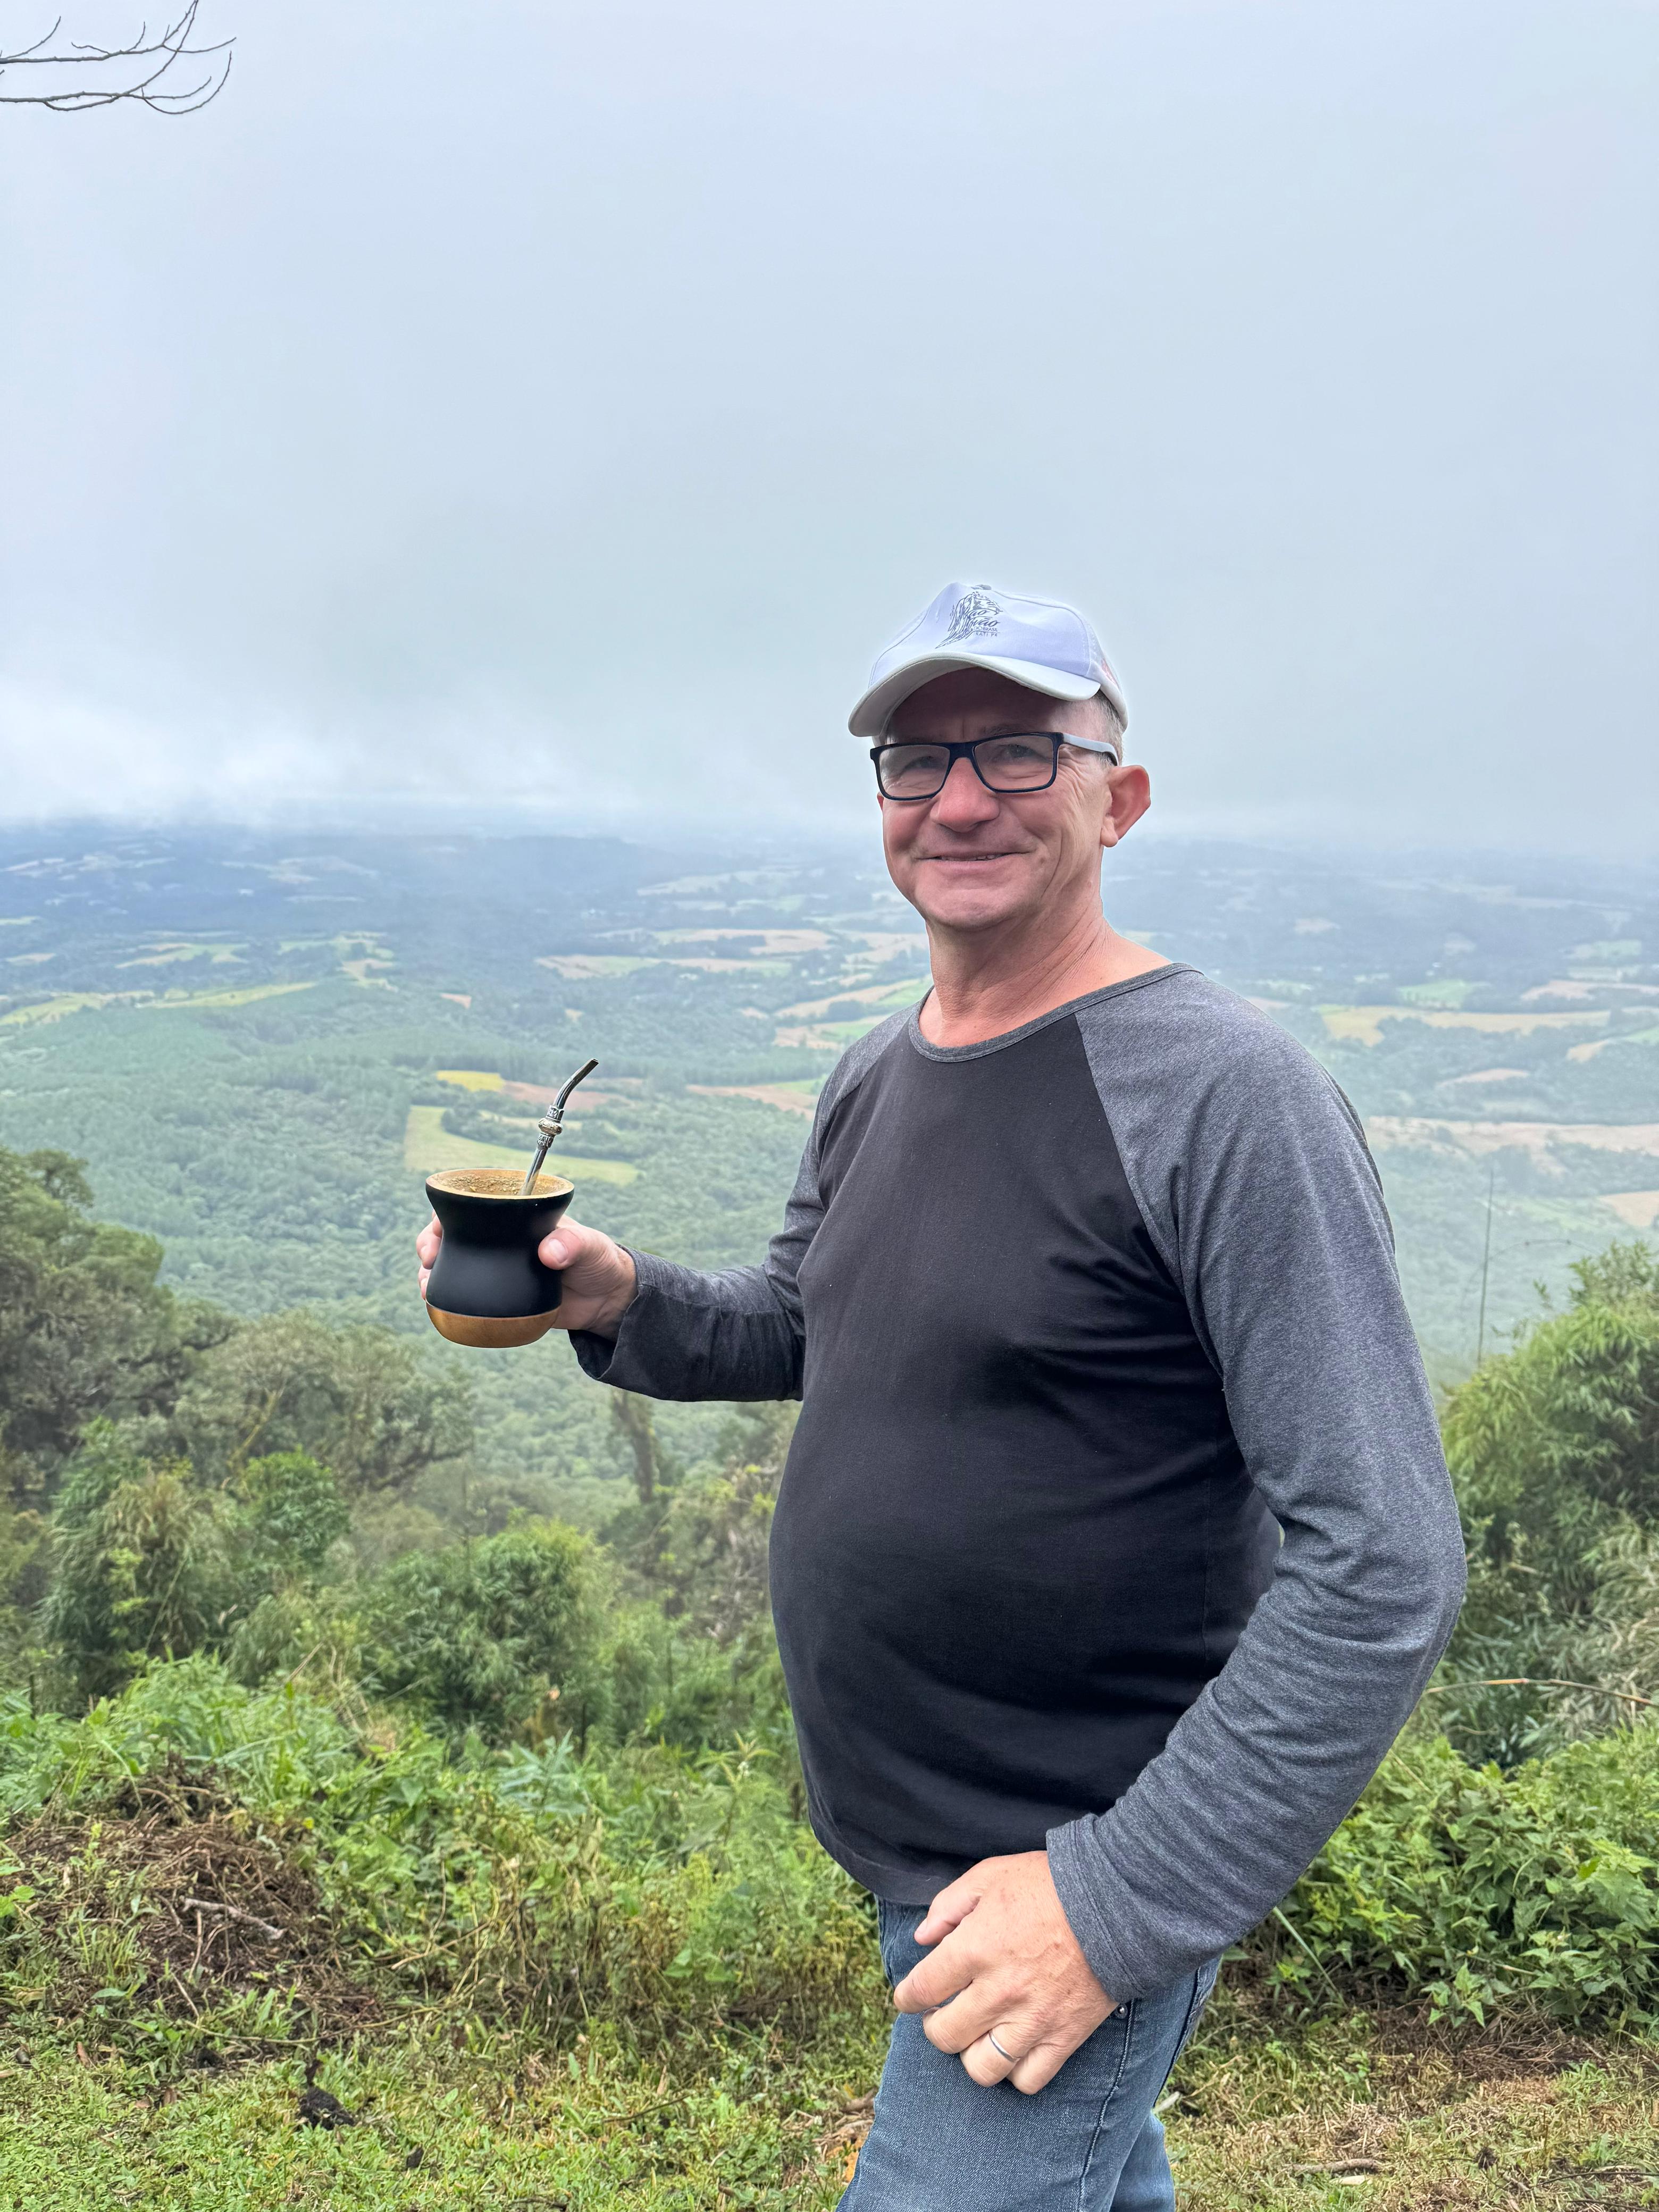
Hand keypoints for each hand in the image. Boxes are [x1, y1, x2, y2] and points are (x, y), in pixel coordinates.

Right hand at [414, 1214, 638, 1339]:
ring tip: (425, 1287)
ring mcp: (495, 1267)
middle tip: (428, 1260)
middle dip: (429, 1243)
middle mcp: (499, 1239)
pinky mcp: (497, 1295)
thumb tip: (549, 1252)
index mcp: (516, 1217)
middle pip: (451, 1233)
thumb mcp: (591, 1246)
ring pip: (451, 1264)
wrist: (605, 1300)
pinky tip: (435, 1304)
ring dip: (430, 1272)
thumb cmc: (598, 1261)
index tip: (439, 1231)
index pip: (473, 1204)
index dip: (447, 1213)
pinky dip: (446, 1297)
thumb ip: (574, 1245)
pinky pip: (464, 1293)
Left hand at [891, 1851, 1114, 2094]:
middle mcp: (998, 1991)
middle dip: (935, 2026)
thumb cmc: (1050, 1883)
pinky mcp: (1064, 2038)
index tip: (908, 1998)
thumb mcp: (991, 1874)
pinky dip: (1015, 2071)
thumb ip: (949, 1905)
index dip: (907, 1997)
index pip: (922, 1989)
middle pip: (945, 2036)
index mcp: (975, 1948)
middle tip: (944, 2013)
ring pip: (982, 2068)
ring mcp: (1032, 2020)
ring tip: (978, 2034)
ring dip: (972, 2053)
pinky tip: (1013, 2048)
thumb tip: (923, 1938)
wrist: (1116, 1901)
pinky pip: (1028, 2079)